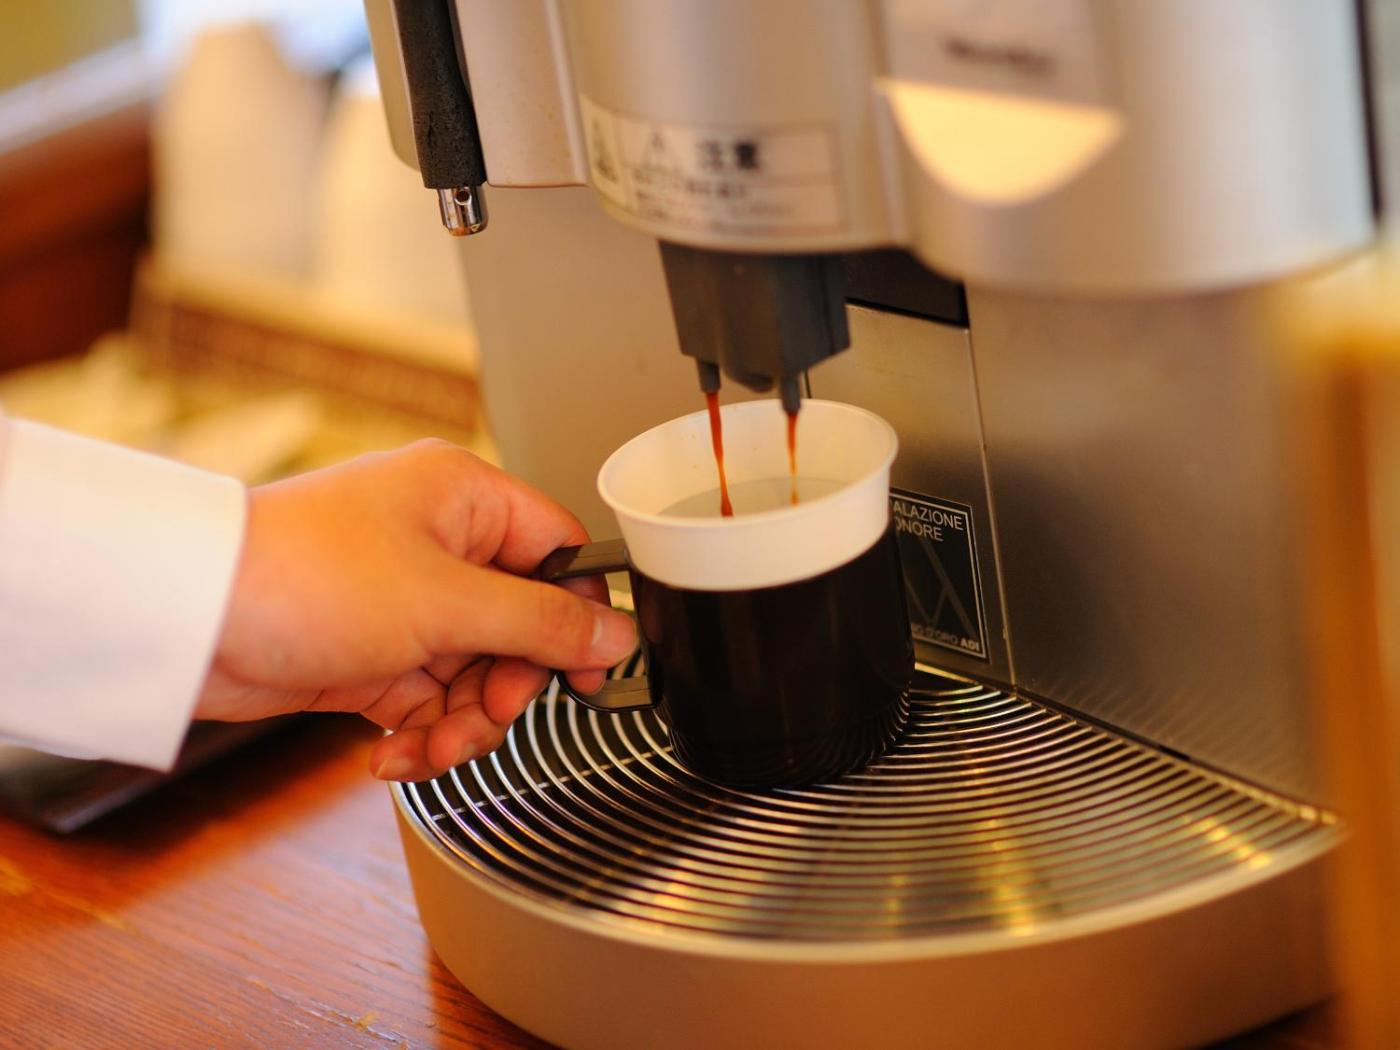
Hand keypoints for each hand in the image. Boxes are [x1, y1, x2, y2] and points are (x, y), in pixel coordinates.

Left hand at [198, 440, 636, 781]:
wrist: (190, 620)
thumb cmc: (300, 575)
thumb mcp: (446, 603)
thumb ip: (541, 623)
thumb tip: (615, 632)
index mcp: (466, 499)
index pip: (558, 554)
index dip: (576, 616)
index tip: (583, 673)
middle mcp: (439, 543)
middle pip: (520, 626)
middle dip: (507, 685)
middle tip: (490, 710)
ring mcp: (404, 600)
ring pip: (474, 673)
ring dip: (462, 722)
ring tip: (431, 746)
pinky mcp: (370, 650)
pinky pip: (426, 700)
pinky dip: (420, 735)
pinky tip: (395, 755)